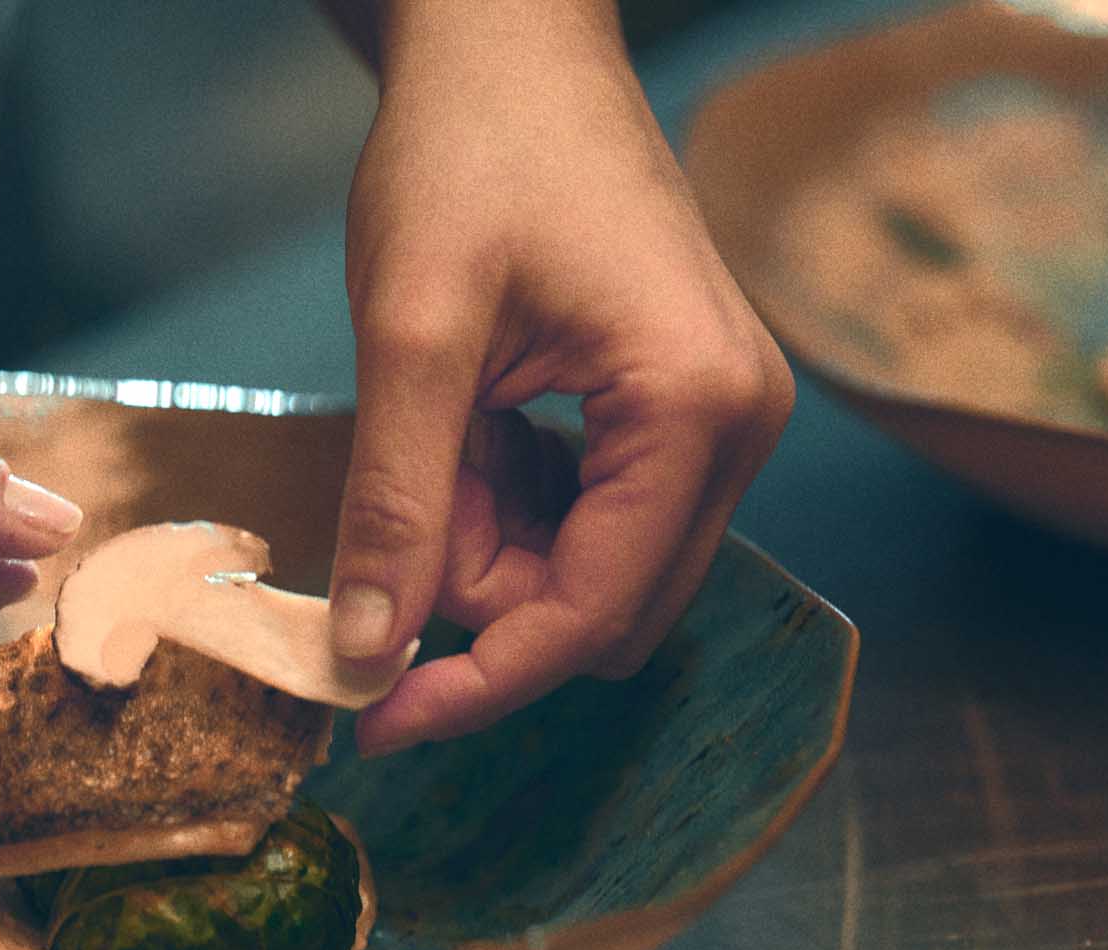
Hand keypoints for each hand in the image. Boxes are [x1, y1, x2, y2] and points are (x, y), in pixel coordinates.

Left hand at [325, 2, 792, 753]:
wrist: (511, 44)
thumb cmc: (471, 152)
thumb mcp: (410, 333)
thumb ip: (397, 503)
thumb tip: (371, 656)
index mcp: (696, 409)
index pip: (591, 614)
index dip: (481, 685)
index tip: (377, 724)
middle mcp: (736, 430)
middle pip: (604, 611)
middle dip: (488, 599)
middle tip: (399, 517)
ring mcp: (717, 422)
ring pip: (595, 574)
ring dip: (495, 552)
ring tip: (436, 440)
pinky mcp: (681, 413)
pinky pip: (597, 521)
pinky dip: (514, 512)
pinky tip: (473, 434)